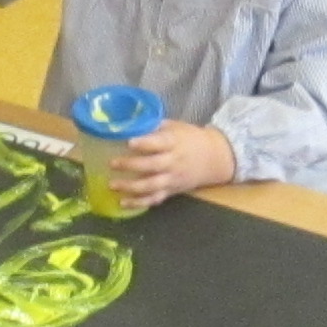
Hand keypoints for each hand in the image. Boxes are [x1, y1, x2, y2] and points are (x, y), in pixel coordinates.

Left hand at [109, 122, 235, 210]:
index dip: (144, 143)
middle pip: (152, 166)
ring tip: (113, 185)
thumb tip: (128, 123)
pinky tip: (123, 202)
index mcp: (174, 143)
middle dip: (131, 166)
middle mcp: (173, 162)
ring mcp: (172, 179)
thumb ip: (154, 126)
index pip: (159, 143)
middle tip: (113, 164)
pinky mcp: (171, 191)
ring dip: (131, 187)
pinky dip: (139, 203)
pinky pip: (154, 199)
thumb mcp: (176, 127)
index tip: (129, 142)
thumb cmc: (190, 139)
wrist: (213, 159)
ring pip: (151, 186)